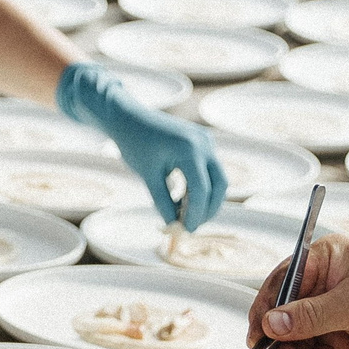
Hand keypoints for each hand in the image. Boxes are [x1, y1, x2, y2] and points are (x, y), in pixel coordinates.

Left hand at [54, 61, 225, 226]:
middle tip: (192, 226)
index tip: (186, 230)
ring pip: (218, 178)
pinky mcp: (204, 142)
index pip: (201, 189)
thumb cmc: (134, 145)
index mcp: (189, 150)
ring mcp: (206, 141)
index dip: (196, 213)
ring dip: (206, 199)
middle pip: (220, 185)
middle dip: (209, 209)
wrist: (129, 118)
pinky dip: (201, 186)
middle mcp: (204, 144)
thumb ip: (162, 201)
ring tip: (185, 215)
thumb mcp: (148, 176)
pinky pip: (210, 169)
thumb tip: (174, 225)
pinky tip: (184, 200)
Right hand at [249, 234, 348, 348]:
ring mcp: (331, 320)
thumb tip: (271, 323)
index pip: (280, 283)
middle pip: (283, 318)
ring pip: (296, 343)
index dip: (264, 309)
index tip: (257, 335)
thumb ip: (313, 314)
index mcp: (323, 262)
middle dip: (278, 341)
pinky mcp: (342, 346)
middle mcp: (322, 290)